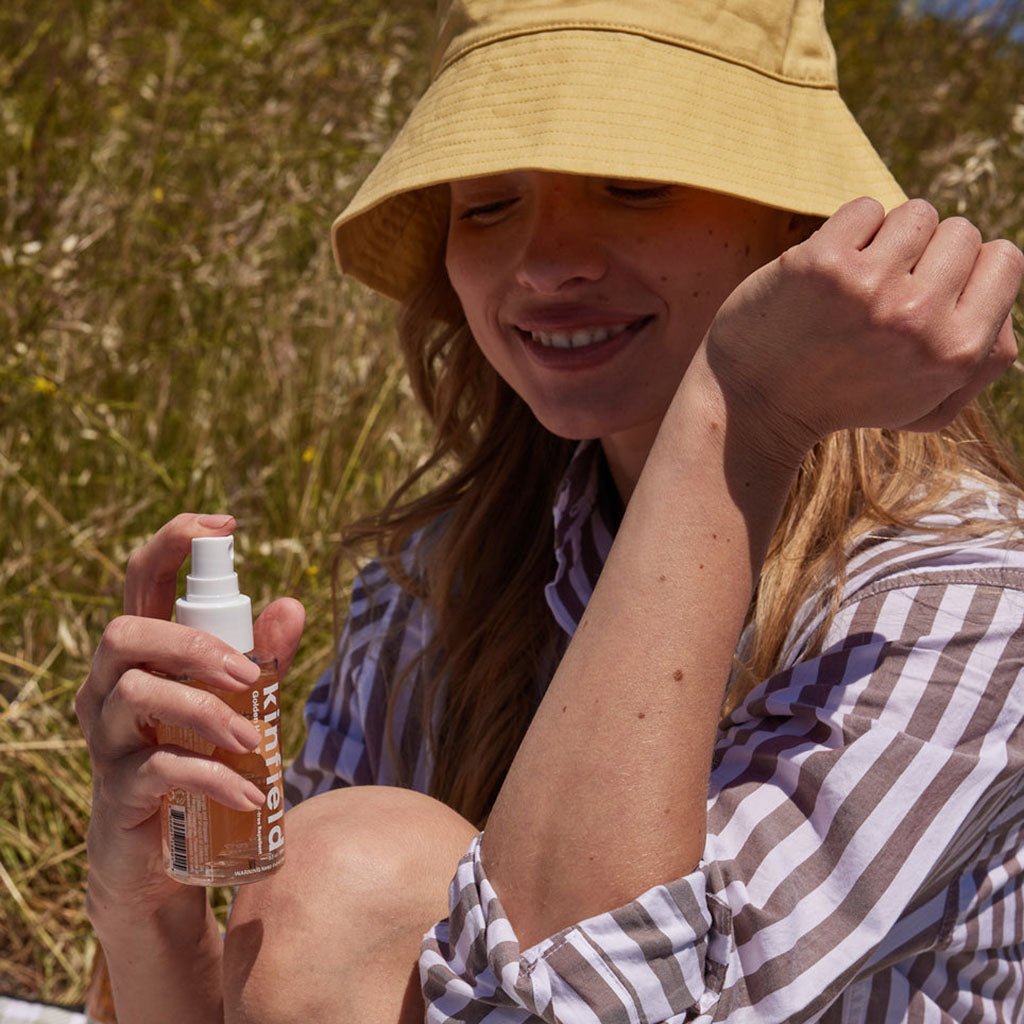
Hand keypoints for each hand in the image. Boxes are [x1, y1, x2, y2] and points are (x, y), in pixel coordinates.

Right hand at [75, 513, 304, 917]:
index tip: (226, 526)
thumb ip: (262, 657)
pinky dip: (212, 776)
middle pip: (124, 633)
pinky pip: (157, 769)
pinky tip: (253, 792)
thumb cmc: (199, 763)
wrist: (163, 862)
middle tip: (250, 676)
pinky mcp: (116, 793)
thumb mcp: (237, 704)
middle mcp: (108, 689)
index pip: (140, 582)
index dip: (172, 543)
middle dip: (192, 643)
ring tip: (257, 742)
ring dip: (207, 712)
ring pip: (134, 696)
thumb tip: (291, 603)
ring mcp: (105, 741)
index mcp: (143, 657)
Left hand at [705, 197, 1023, 460]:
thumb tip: (1003, 297)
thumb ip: (983, 358)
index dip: (967, 270)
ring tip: (854, 286)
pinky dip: (847, 231)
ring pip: (916, 214)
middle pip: (960, 231)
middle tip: (882, 298)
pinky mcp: (821, 262)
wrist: (754, 404)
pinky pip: (865, 209)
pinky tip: (825, 274)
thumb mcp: (928, 406)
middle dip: (925, 256)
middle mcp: (918, 318)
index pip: (1005, 258)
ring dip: (887, 241)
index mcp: (958, 352)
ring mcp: (869, 287)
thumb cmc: (845, 399)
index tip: (926, 296)